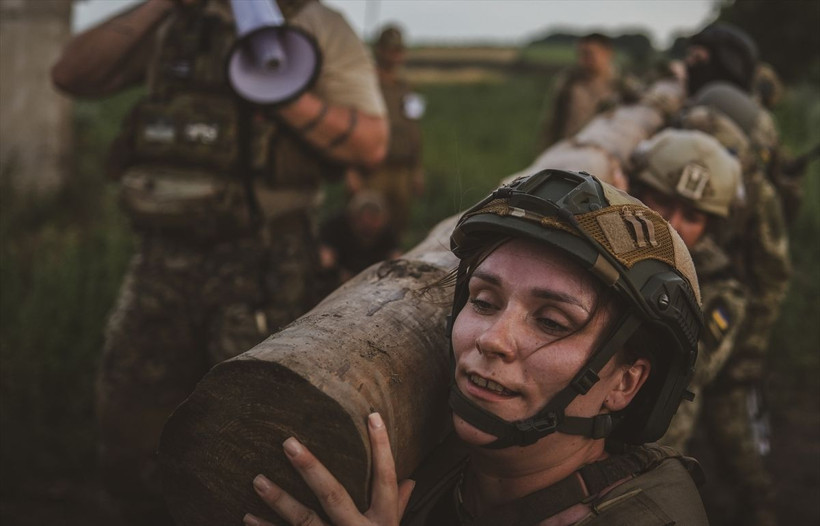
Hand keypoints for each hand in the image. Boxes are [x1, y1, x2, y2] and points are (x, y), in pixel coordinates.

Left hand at [244, 412, 414, 525]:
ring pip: (304, 522)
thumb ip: (399, 506)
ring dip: (279, 500)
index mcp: (382, 522)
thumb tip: (412, 480)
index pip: (385, 478)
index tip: (372, 415)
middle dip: (311, 469)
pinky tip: (246, 518)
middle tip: (288, 443)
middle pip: (335, 496)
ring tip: (257, 479)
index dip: (382, 447)